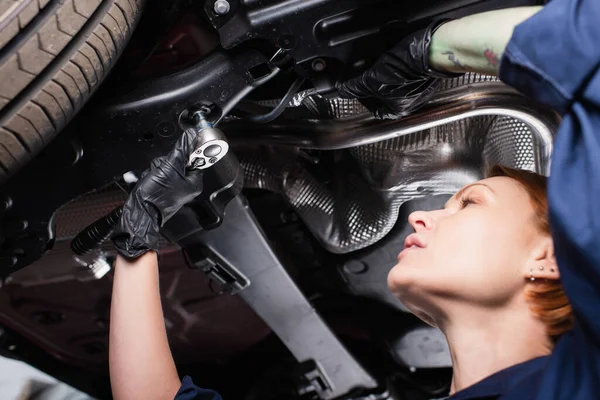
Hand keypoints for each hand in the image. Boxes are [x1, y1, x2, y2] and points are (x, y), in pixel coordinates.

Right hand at [112, 128, 202, 257]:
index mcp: (194, 182)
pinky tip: (147, 181)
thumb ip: (182, 150)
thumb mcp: (170, 167)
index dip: (183, 153)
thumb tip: (191, 135)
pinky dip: (149, 175)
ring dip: (155, 168)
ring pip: (163, 165)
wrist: (139, 212)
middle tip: (160, 171)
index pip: (194, 158)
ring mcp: (172, 186)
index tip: (177, 153)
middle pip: (176, 160)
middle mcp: (185, 185)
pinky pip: (155, 173)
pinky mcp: (160, 187)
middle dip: (164, 162)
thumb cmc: (157, 196)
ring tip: (152, 178)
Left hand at [337, 20, 457, 119]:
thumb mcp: (371, 80)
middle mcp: (412, 104)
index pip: (377, 111)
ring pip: (397, 87)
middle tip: (368, 78)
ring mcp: (420, 90)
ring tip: (379, 68)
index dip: (365, 101)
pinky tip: (394, 62)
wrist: (428, 54)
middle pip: (387, 99)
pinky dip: (399, 71)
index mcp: (399, 110)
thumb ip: (356, 87)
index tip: (359, 92)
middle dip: (375, 89)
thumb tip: (343, 91)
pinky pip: (408, 77)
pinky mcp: (426, 76)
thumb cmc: (402, 72)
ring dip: (387, 79)